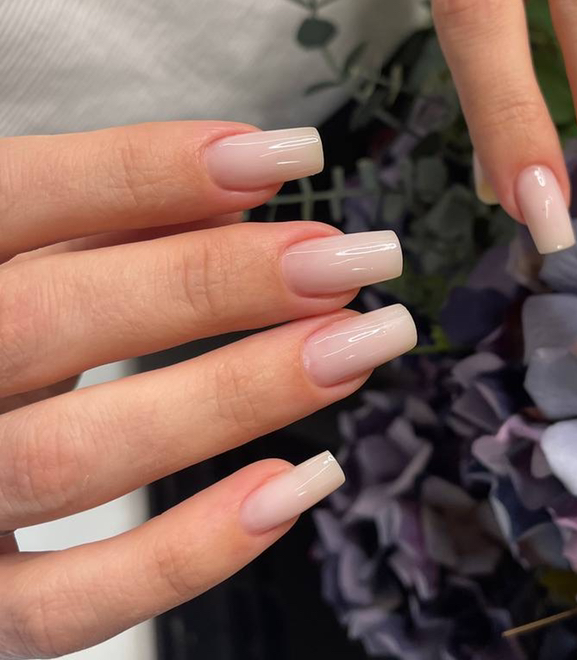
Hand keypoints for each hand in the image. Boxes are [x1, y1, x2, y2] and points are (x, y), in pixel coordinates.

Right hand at [0, 122, 414, 657]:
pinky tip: (300, 483)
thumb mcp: (30, 246)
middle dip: (219, 283)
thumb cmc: (1, 313)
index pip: (22, 196)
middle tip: (349, 259)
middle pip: (55, 321)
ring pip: (75, 457)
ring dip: (240, 395)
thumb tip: (242, 183)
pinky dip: (190, 553)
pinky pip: (70, 603)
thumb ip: (112, 212)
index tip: (288, 156)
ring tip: (357, 346)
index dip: (151, 170)